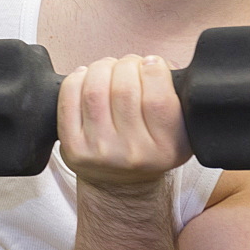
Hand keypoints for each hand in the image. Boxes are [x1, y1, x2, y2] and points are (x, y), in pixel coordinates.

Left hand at [57, 54, 192, 185]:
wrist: (122, 186)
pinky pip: (69, 97)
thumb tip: (155, 63)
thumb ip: (178, 97)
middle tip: (130, 65)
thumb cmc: (149, 146)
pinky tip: (88, 78)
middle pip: (124, 88)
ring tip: (110, 69)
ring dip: (103, 67)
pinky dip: (77, 78)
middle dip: (127, 64)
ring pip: (95, 89)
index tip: (152, 63)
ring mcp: (100, 151)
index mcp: (166, 148)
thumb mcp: (180, 130)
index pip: (158, 98)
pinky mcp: (73, 147)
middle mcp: (133, 153)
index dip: (154, 69)